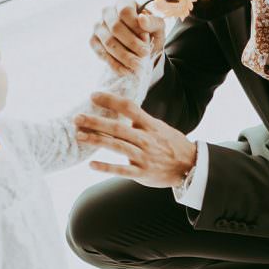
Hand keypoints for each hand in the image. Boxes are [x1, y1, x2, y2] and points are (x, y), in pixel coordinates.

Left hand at [75, 92, 196, 187]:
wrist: (190, 166)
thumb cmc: (171, 144)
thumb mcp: (159, 127)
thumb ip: (140, 121)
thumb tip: (120, 110)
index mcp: (151, 125)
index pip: (129, 107)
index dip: (111, 100)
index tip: (93, 95)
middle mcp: (146, 139)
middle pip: (118, 128)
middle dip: (96, 122)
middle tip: (77, 118)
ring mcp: (144, 157)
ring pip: (117, 146)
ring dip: (97, 140)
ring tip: (79, 136)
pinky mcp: (142, 174)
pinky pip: (122, 170)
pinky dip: (106, 167)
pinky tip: (92, 164)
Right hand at [89, 0, 164, 75]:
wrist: (140, 48)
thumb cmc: (149, 33)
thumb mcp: (158, 27)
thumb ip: (153, 22)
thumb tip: (142, 19)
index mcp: (124, 3)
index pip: (125, 11)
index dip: (135, 25)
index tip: (146, 37)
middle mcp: (107, 12)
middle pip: (115, 27)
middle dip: (132, 43)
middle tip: (145, 54)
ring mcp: (98, 27)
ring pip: (109, 42)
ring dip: (125, 56)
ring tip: (138, 65)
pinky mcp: (93, 41)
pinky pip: (101, 53)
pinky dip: (115, 64)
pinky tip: (127, 71)